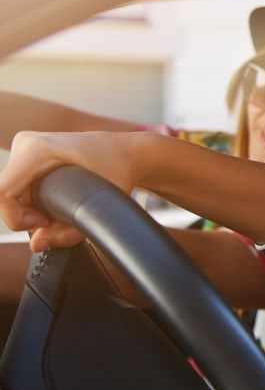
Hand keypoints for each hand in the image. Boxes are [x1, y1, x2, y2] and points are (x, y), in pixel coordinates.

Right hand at [0, 130, 139, 250]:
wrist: (126, 152)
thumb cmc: (117, 171)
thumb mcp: (99, 206)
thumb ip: (68, 232)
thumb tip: (36, 244)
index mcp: (37, 150)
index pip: (2, 193)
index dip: (17, 218)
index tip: (45, 223)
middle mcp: (26, 144)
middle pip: (7, 197)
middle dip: (28, 217)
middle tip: (59, 219)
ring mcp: (25, 148)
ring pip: (11, 195)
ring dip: (31, 210)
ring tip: (62, 209)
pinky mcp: (28, 156)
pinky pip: (18, 188)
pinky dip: (33, 203)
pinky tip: (56, 201)